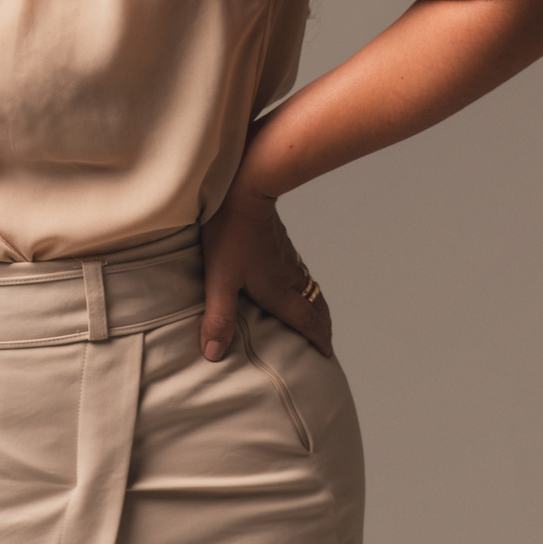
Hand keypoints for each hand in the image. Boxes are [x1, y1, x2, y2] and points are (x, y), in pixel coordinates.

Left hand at [199, 184, 333, 360]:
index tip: (327, 354)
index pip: (306, 320)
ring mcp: (288, 257)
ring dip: (317, 307)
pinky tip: (294, 282)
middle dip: (322, 327)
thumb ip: (218, 316)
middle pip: (315, 306)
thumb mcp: (219, 279)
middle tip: (326, 342)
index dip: (318, 339)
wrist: (245, 188)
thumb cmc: (230, 232)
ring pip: (310, 288)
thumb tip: (215, 354)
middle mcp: (289, 276)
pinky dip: (306, 287)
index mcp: (278, 290)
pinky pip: (301, 272)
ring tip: (315, 318)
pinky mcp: (281, 243)